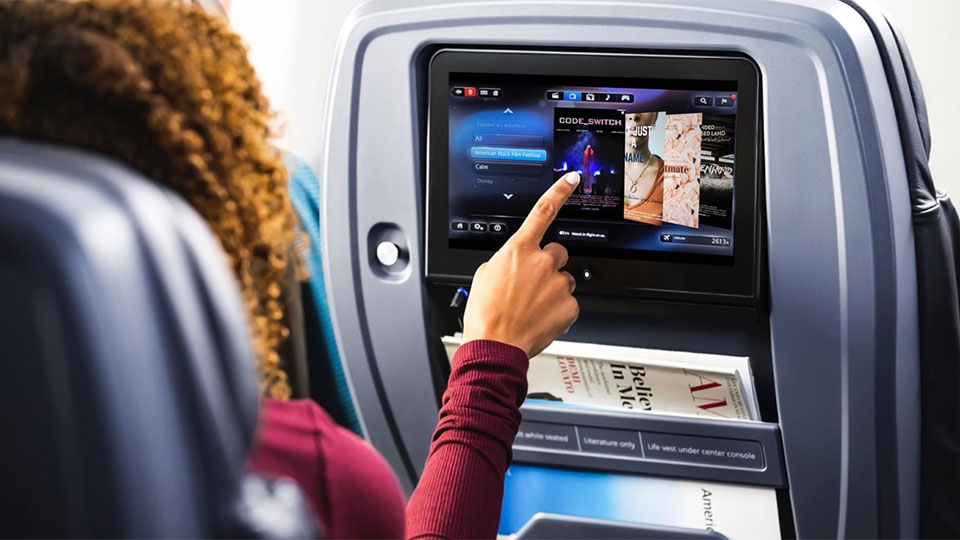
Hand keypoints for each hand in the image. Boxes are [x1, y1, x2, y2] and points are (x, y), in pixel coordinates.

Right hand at [461, 172, 580, 357]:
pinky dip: (557, 311)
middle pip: (557, 252)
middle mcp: (541, 262)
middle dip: (548, 265)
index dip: (559, 192)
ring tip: (532, 307)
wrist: (495, 346)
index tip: (571, 178)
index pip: (543, 211)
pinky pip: (568, 303)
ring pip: (563, 279)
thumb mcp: (484, 276)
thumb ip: (506, 261)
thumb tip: (515, 262)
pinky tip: (540, 319)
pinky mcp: (569, 306)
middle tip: (532, 285)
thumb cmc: (485, 314)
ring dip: (552, 290)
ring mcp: (557, 283)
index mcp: (518, 250)